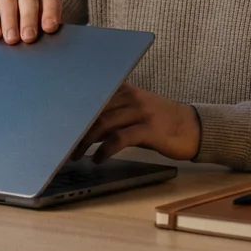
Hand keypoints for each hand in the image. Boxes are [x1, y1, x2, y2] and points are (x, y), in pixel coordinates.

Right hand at [0, 0, 61, 43]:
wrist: (1, 24)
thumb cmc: (27, 30)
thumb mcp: (38, 29)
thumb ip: (43, 32)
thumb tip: (45, 45)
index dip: (50, 11)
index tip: (49, 28)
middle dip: (29, 17)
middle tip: (29, 37)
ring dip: (10, 20)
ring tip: (12, 39)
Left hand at [72, 83, 200, 162]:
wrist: (193, 128)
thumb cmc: (161, 123)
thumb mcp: (136, 111)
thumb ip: (113, 112)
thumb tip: (85, 125)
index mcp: (126, 90)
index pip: (93, 95)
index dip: (74, 108)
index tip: (57, 122)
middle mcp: (132, 97)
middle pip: (95, 109)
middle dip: (76, 128)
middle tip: (62, 143)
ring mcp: (141, 112)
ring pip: (104, 123)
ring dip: (86, 141)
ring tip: (75, 155)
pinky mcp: (149, 129)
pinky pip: (119, 138)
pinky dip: (104, 150)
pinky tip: (98, 159)